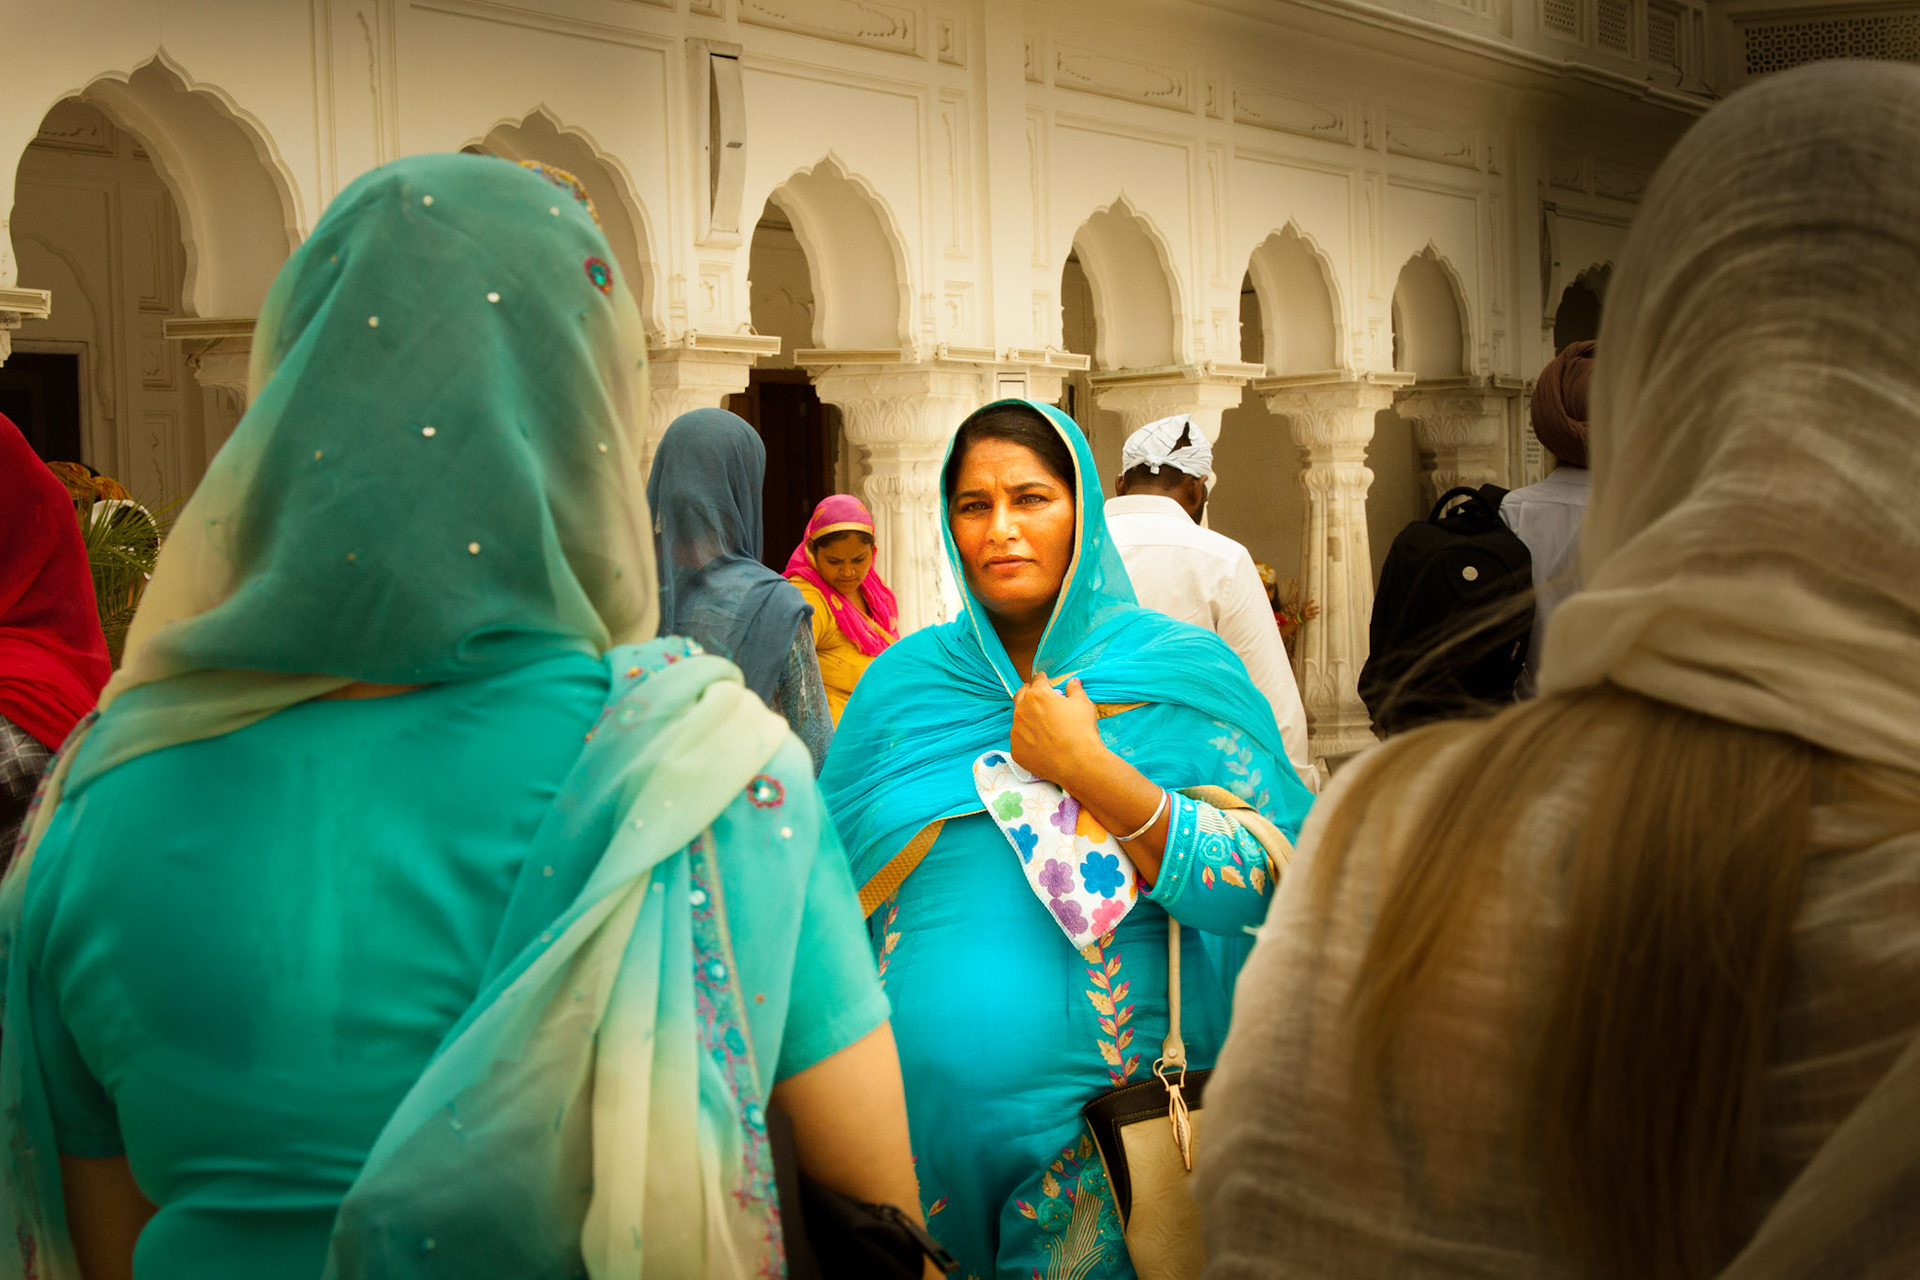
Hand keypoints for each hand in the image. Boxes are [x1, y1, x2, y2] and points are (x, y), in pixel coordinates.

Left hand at [1010, 671, 1106, 790]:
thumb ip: (1075, 690)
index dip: (1043, 680)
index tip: (1045, 681)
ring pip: (1018, 719)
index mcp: (1037, 695)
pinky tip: (1039, 743)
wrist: (1077, 763)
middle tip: (1037, 697)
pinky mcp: (1016, 750)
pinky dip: (1027, 738)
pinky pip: (1019, 740)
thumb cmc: (1081, 730)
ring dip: (1027, 717)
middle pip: (1021, 695)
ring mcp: (1016, 731)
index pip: (1037, 681)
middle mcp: (1021, 710)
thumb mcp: (1083, 704)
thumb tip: (1073, 682)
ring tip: (1039, 723)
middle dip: (1029, 693)